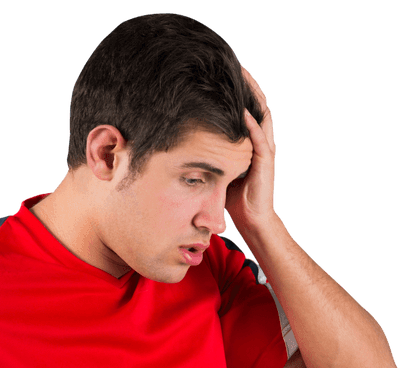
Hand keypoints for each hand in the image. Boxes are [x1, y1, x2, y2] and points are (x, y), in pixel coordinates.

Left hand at [225, 65, 277, 234]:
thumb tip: (184, 145)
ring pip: (261, 114)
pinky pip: (260, 137)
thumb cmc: (234, 199)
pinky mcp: (266, 161)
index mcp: (248, 142)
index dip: (235, 91)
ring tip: (242, 76)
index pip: (243, 109)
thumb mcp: (218, 170)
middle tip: (232, 64)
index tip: (220, 74)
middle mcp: (259, 141)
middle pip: (255, 104)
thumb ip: (209, 154)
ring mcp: (264, 149)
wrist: (252, 221)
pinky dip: (252, 123)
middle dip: (246, 84)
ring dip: (252, 96)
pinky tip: (243, 110)